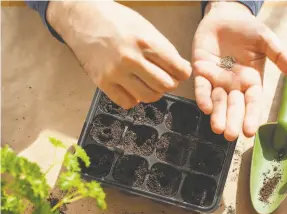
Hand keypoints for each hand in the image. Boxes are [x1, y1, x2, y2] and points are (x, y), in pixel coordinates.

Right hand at [47, 1, 191, 108]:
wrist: (82, 17)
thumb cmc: (116, 20)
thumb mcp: (145, 27)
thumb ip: (164, 49)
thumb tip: (183, 69)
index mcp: (145, 42)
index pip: (178, 69)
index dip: (183, 73)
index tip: (181, 72)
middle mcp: (131, 58)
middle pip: (165, 85)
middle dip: (170, 83)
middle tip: (165, 77)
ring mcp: (116, 72)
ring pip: (149, 97)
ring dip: (154, 92)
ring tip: (149, 83)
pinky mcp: (103, 82)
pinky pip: (128, 102)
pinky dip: (134, 98)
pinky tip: (132, 87)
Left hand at [192, 2, 286, 140]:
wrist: (224, 15)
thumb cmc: (247, 29)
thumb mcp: (266, 40)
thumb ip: (280, 55)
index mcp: (252, 81)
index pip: (252, 103)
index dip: (251, 117)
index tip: (250, 132)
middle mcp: (234, 85)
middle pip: (234, 107)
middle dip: (232, 121)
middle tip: (230, 136)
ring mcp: (217, 80)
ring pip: (218, 101)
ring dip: (217, 115)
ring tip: (217, 129)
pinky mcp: (201, 73)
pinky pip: (202, 88)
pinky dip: (203, 97)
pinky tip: (205, 108)